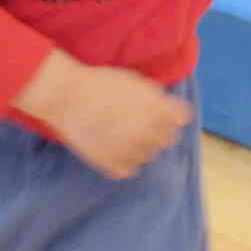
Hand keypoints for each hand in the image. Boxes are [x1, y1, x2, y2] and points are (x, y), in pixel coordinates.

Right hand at [17, 53, 191, 178]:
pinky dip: (125, 160)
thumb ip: (157, 97)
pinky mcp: (113, 165)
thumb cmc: (101, 84)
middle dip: (158, 128)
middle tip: (137, 120)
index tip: (160, 109)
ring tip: (122, 132)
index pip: (182, 118)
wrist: (67, 97)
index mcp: (159, 110)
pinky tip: (114, 146)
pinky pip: (131, 169)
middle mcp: (150, 133)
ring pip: (149, 154)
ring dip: (142, 145)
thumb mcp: (136, 81)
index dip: (172, 112)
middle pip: (168, 138)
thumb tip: (168, 107)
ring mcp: (132, 151)